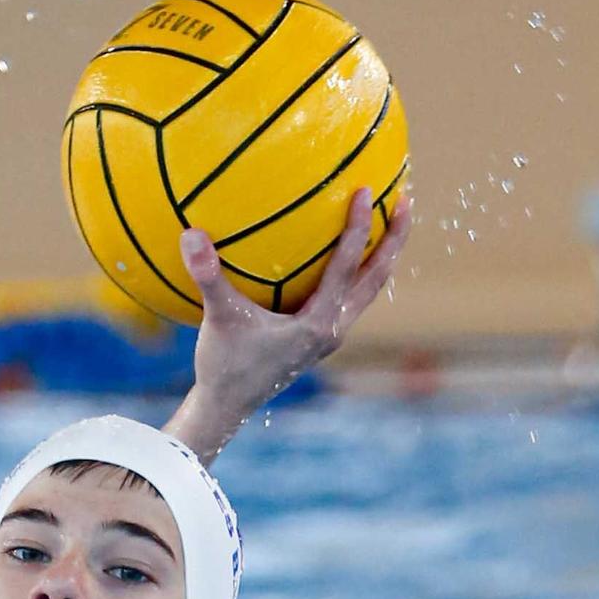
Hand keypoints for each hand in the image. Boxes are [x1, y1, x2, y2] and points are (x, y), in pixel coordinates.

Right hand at [183, 183, 412, 406]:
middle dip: (394, 241)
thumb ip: (209, 276)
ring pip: (367, 291)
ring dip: (380, 257)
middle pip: (375, 279)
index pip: (347, 267)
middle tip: (407, 201)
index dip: (358, 228)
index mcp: (319, 324)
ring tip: (389, 224)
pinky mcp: (319, 339)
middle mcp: (333, 330)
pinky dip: (355, 272)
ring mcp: (329, 336)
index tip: (367, 191)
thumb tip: (191, 233)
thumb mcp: (219, 318)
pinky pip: (348, 298)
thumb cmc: (225, 365)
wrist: (227, 407)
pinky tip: (342, 255)